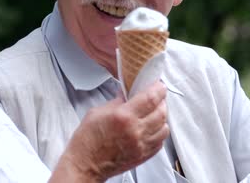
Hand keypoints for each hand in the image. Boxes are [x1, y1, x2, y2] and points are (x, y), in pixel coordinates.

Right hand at [53, 81, 168, 181]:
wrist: (85, 164)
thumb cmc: (87, 140)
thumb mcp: (98, 112)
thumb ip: (116, 101)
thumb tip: (126, 94)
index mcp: (123, 117)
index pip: (150, 98)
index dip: (158, 89)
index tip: (159, 86)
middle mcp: (135, 131)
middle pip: (161, 112)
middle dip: (161, 102)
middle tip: (156, 98)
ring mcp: (141, 145)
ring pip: (164, 128)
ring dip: (162, 118)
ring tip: (154, 113)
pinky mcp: (142, 156)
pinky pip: (160, 142)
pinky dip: (159, 133)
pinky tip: (152, 129)